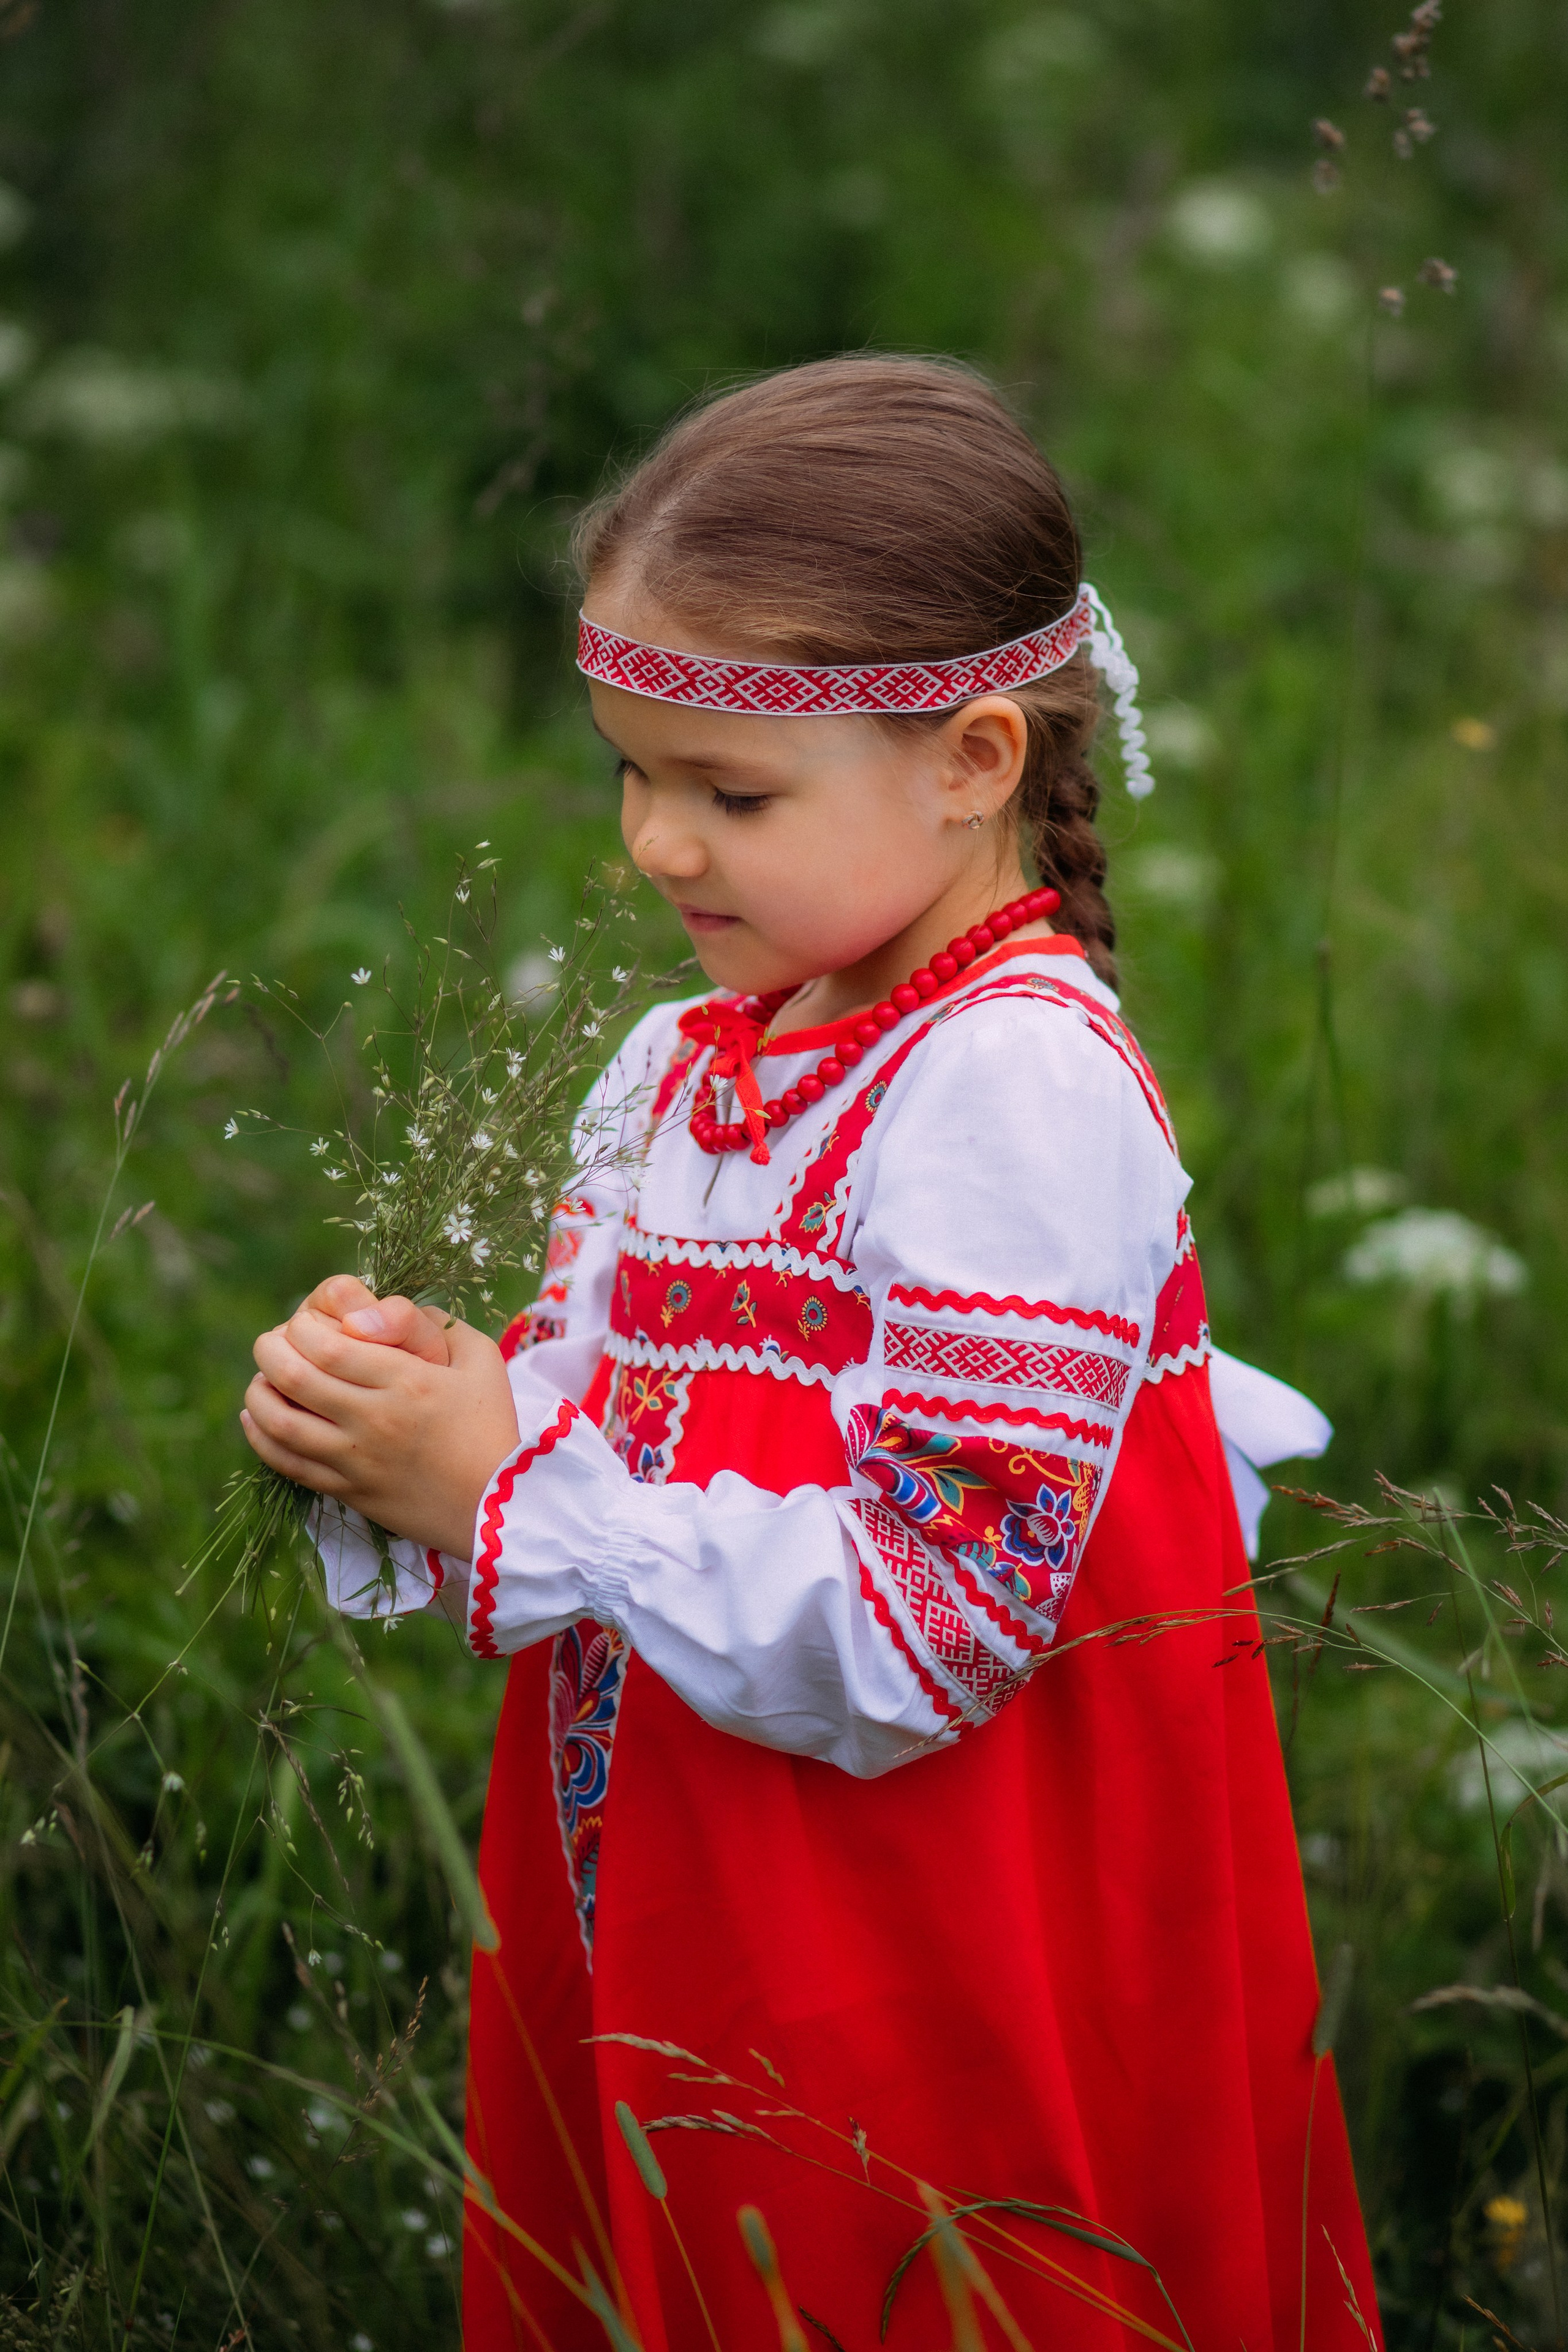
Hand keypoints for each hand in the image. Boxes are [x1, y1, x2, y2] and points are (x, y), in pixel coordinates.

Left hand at [242, 1289, 518, 1559]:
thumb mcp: (479, 1358)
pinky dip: (262, 1437)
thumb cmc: (490, 1425)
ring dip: (259, 1391)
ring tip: (262, 1377)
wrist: (498, 1506)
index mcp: (407, 1381)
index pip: (328, 1344)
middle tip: (271, 1342)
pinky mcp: (348, 1491)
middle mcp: (375, 1419)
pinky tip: (257, 1417)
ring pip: (282, 1421)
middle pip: (295, 1376)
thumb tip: (373, 1313)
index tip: (302, 1323)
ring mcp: (357, 1459)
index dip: (300, 1328)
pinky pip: (288, 1463)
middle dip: (270, 1350)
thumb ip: (432, 1324)